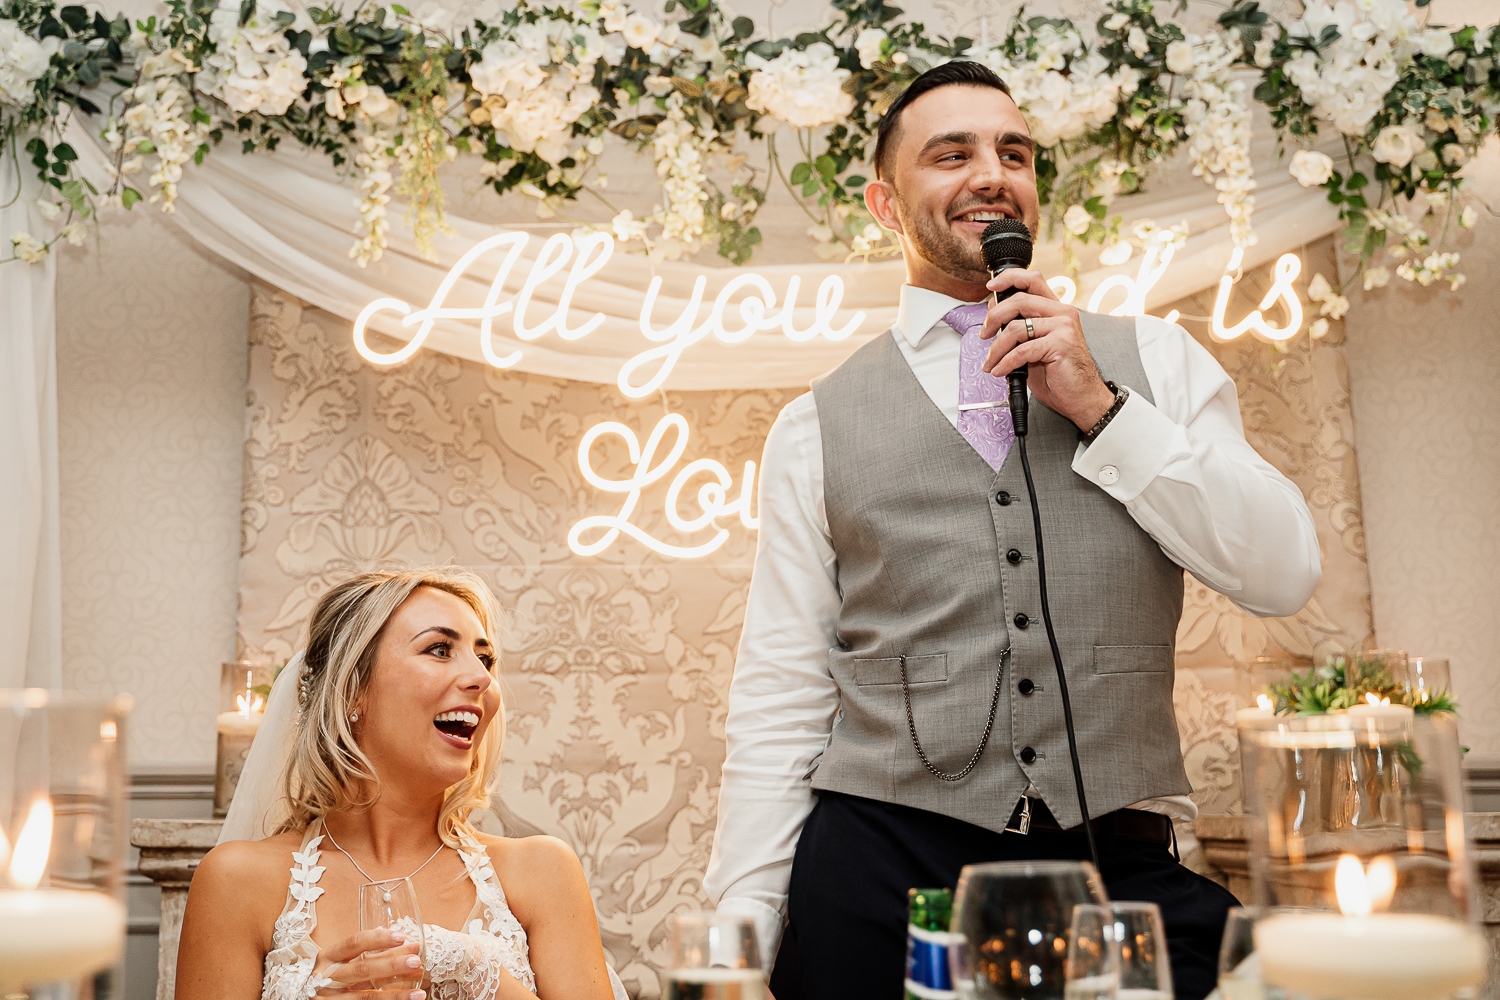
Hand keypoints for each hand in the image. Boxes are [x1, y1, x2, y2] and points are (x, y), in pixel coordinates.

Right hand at [313, 928, 424, 997]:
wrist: (309, 999)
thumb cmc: (331, 978)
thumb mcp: (344, 963)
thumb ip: (370, 955)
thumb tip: (409, 947)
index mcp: (328, 957)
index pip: (354, 942)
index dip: (378, 939)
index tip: (402, 937)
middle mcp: (325, 977)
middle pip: (361, 969)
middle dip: (391, 965)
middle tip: (415, 962)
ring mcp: (328, 999)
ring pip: (364, 996)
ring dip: (395, 995)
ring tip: (418, 994)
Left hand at [980, 269, 1115, 432]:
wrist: (1082, 397)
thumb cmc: (1058, 373)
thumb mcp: (1034, 345)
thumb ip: (1019, 328)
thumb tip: (994, 314)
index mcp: (1056, 309)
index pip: (1032, 280)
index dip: (1009, 278)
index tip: (990, 287)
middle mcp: (1062, 313)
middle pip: (1019, 300)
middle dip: (994, 318)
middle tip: (984, 334)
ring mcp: (1064, 327)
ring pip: (1015, 328)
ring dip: (996, 348)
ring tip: (991, 362)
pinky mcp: (1061, 344)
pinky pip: (1022, 350)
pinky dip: (1005, 362)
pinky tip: (1000, 371)